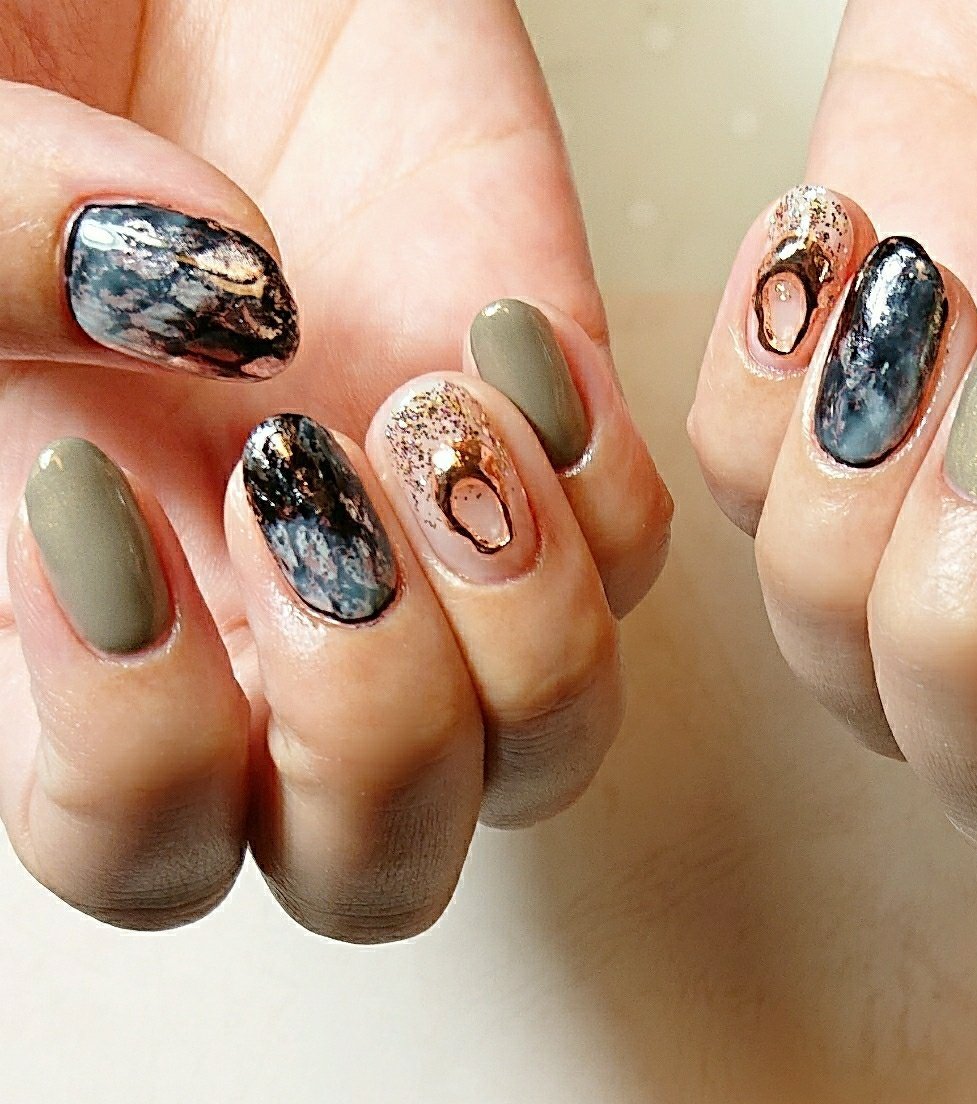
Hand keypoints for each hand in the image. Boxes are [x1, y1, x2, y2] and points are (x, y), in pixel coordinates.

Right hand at [0, 0, 671, 939]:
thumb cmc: (53, 45)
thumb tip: (202, 312)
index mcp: (99, 621)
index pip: (135, 847)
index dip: (134, 748)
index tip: (100, 499)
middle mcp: (274, 629)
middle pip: (378, 865)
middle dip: (373, 721)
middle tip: (298, 487)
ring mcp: (434, 554)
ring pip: (544, 748)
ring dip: (517, 624)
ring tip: (426, 413)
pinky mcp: (553, 448)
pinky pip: (635, 559)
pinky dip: (599, 476)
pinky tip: (505, 338)